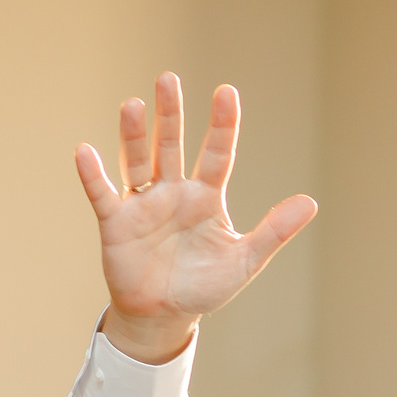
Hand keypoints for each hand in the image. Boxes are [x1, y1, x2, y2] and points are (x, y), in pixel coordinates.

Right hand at [75, 75, 316, 363]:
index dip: (222, 125)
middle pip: (171, 145)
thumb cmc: (203, 286)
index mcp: (205, 198)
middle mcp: (173, 192)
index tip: (227, 92)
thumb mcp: (245, 260)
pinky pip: (103, 195)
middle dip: (170, 114)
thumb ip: (274, 230)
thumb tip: (310, 202)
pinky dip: (93, 175)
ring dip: (133, 135)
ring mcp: (143, 204)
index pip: (217, 154)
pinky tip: (86, 152)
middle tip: (168, 79)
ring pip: (138, 162)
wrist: (164, 317)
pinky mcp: (117, 223)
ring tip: (133, 105)